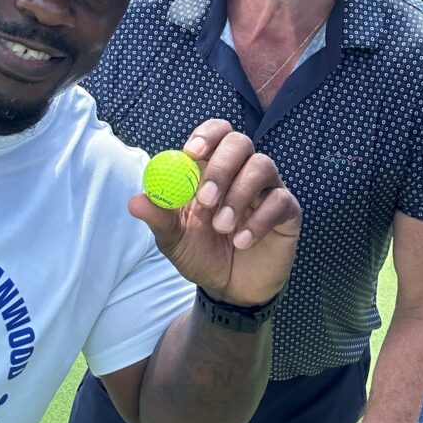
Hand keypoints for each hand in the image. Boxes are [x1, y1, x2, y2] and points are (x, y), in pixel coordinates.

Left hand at [129, 120, 301, 305]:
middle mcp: (243, 171)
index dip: (206, 135)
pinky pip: (280, 200)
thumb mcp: (174, 239)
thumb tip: (135, 201)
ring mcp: (268, 188)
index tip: (192, 153)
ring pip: (263, 166)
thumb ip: (159, 217)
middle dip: (221, 167)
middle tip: (206, 199)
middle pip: (240, 142)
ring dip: (239, 195)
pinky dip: (258, 221)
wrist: (229, 290)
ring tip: (223, 228)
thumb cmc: (200, 253)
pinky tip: (242, 242)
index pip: (216, 133)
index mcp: (213, 168)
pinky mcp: (288, 210)